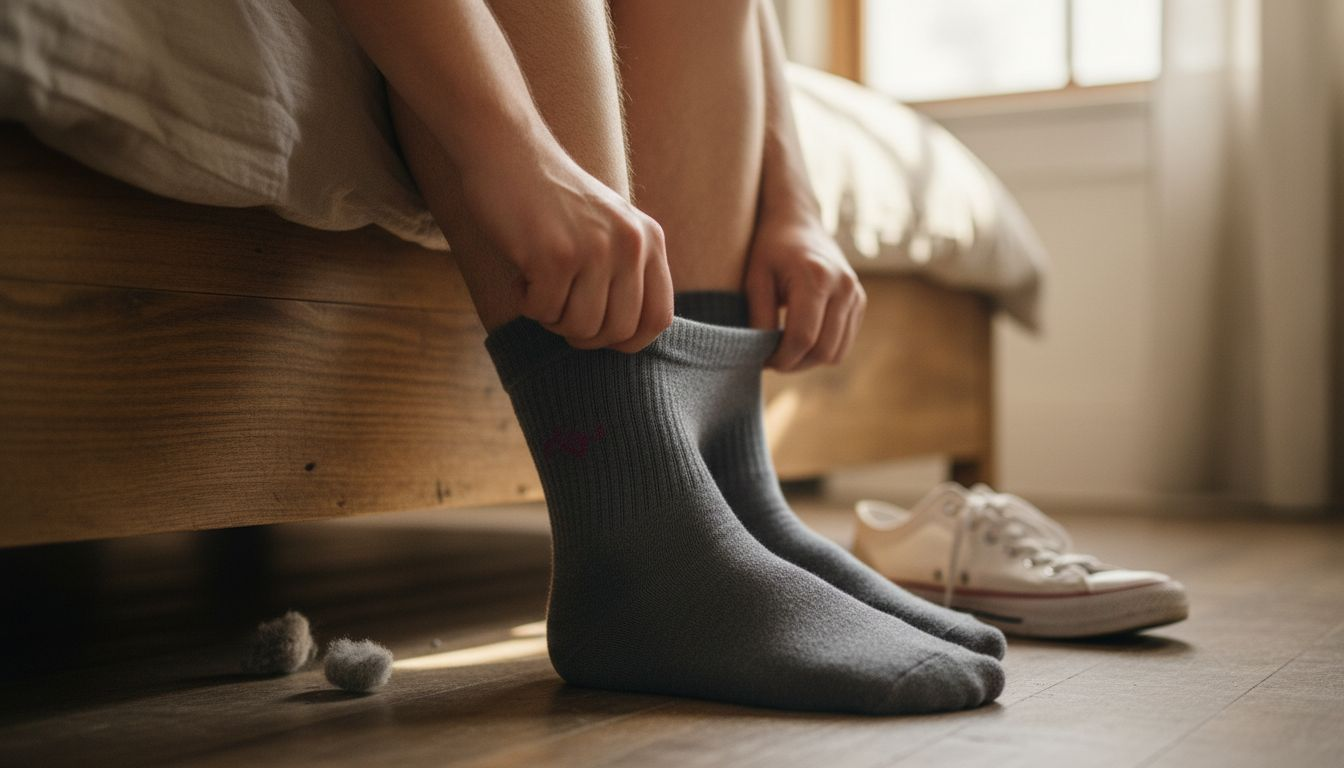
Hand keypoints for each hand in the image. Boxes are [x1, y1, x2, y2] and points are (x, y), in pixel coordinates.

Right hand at [460, 143, 672, 352]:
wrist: (508, 151)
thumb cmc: (551, 199)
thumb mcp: (609, 227)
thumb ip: (628, 271)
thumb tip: (627, 336)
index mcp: (649, 239)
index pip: (658, 318)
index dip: (628, 340)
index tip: (599, 335)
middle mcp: (631, 244)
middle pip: (617, 331)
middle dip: (582, 333)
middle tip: (557, 308)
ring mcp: (595, 249)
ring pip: (581, 328)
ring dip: (552, 318)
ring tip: (539, 285)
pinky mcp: (556, 255)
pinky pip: (544, 312)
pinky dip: (526, 303)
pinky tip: (521, 274)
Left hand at [745, 215, 865, 371]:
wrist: (798, 222)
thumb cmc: (770, 249)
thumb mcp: (755, 279)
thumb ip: (759, 318)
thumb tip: (764, 356)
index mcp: (815, 278)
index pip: (802, 337)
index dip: (781, 358)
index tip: (762, 360)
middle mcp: (843, 287)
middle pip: (823, 350)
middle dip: (795, 364)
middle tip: (772, 360)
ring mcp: (856, 295)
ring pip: (836, 353)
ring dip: (809, 361)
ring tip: (785, 351)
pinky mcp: (860, 302)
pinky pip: (844, 344)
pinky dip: (823, 350)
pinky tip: (801, 340)